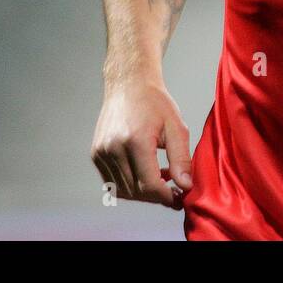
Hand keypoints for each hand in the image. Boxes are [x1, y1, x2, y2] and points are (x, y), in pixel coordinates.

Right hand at [91, 79, 193, 208]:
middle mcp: (114, 148)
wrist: (128, 84)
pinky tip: (145, 172)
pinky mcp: (96, 154)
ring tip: (161, 178)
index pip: (149, 185)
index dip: (166, 197)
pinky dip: (129, 184)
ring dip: (143, 192)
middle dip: (157, 196)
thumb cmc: (155, 102)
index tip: (179, 199)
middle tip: (175, 191)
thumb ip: (181, 159)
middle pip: (136, 190)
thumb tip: (185, 186)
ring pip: (123, 190)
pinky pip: (112, 181)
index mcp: (135, 140)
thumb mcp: (176, 127)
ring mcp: (101, 152)